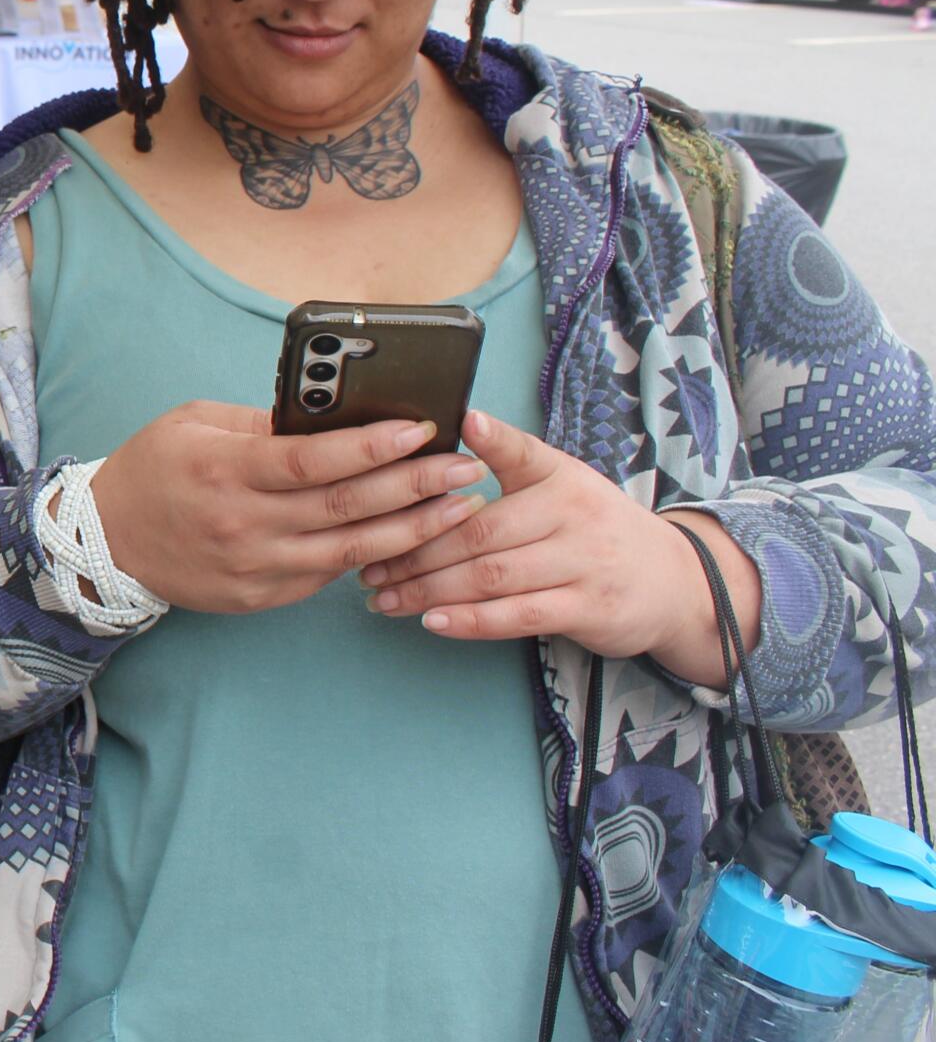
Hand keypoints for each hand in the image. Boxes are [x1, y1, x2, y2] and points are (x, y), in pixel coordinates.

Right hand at [85, 401, 486, 613]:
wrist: (105, 544)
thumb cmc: (151, 470)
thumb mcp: (193, 423)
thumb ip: (261, 422)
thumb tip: (333, 418)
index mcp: (224, 470)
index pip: (312, 460)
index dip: (372, 447)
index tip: (422, 430)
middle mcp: (242, 523)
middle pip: (345, 507)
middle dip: (415, 486)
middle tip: (466, 468)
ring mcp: (253, 567)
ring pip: (350, 551)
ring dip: (413, 529)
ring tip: (460, 508)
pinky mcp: (259, 597)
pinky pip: (326, 576)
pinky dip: (372, 557)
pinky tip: (409, 537)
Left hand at [359, 410, 741, 671]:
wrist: (674, 582)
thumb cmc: (595, 528)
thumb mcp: (564, 484)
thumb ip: (511, 462)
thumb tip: (453, 428)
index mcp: (561, 477)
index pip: (522, 454)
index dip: (492, 440)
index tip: (461, 421)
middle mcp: (574, 515)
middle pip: (480, 531)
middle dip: (415, 549)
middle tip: (368, 563)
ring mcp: (584, 563)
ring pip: (492, 576)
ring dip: (428, 589)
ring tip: (382, 597)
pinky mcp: (588, 609)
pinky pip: (519, 616)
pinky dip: (471, 620)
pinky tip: (432, 620)